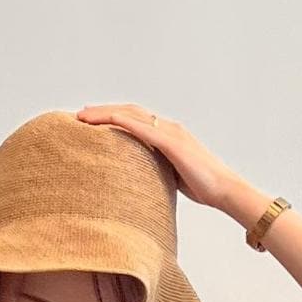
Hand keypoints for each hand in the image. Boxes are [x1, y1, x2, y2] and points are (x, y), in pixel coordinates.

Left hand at [74, 104, 239, 211]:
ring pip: (132, 115)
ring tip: (83, 117)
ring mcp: (170, 132)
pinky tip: (109, 121)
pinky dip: (125, 122)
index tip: (90, 122)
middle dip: (102, 111)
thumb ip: (155, 169)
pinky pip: (144, 128)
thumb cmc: (201, 186)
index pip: (134, 119)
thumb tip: (138, 181)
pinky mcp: (173, 142)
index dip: (112, 117)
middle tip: (79, 115)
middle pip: (129, 111)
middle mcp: (167, 127)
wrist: (223, 189)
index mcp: (166, 134)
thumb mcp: (171, 175)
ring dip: (106, 113)